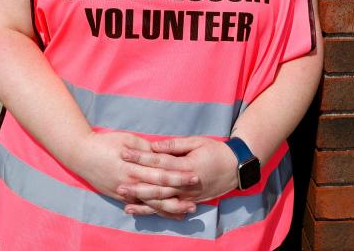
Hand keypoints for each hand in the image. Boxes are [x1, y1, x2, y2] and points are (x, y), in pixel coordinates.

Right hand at [72, 131, 198, 217]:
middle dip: (178, 193)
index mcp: (133, 166)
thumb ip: (146, 148)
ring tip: (187, 209)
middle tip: (196, 194)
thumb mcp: (127, 139)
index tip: (194, 175)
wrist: (80, 154)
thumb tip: (163, 153)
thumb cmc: (105, 142)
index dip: (178, 175)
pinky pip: (140, 206)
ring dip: (170, 207)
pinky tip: (167, 213)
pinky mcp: (119, 197)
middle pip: (158, 191)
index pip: (160, 172)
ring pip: (151, 203)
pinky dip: (154, 211)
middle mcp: (130, 182)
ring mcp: (124, 192)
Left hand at [117, 136, 238, 215]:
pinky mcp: (188, 203)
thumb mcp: (197, 142)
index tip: (124, 152)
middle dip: (136, 183)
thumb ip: (175, 145)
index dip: (140, 157)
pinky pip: (167, 209)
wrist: (236, 168)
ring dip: (141, 201)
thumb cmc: (216, 151)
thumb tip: (154, 146)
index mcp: (186, 166)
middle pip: (156, 185)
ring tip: (123, 198)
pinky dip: (151, 211)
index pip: (158, 162)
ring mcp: (187, 197)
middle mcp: (185, 185)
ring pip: (160, 202)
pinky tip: (137, 210)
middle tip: (118, 181)